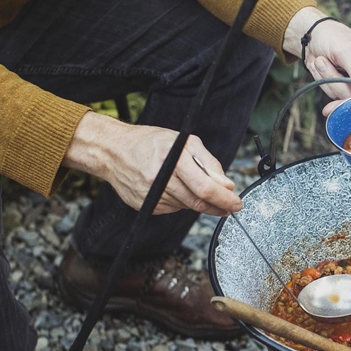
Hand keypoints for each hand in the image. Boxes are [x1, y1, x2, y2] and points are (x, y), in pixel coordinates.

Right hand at [63, 112, 241, 215]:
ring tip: (198, 189)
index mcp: (173, 160)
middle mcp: (160, 180)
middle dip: (218, 206)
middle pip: (198, 202)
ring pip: (186, 206)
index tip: (236, 203)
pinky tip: (177, 189)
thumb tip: (225, 184)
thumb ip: (208, 163)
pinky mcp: (146, 205)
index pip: (205, 188)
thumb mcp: (184, 141)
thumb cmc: (151, 142)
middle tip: (230, 205)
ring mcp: (151, 195)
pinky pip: (173, 209)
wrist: (114, 150)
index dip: (225, 199)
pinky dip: (181, 202)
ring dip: (199, 202)